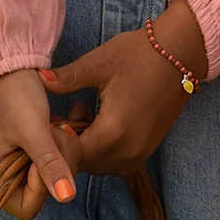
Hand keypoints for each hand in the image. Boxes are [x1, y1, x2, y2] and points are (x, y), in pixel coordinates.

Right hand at [0, 69, 80, 219]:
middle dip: (56, 164)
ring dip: (60, 152)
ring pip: (49, 175)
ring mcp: (12, 162)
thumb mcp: (34, 131)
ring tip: (57, 126)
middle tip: (57, 133)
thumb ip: (50, 165)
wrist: (7, 62)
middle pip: (40, 192)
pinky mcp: (25, 149)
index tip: (46, 151)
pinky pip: (49, 159)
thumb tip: (67, 198)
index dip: (42, 184)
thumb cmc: (13, 95)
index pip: (27, 206)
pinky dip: (58, 145)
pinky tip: (59, 125)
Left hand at [39, 0, 206, 177]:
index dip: (55, 142)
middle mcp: (129, 150)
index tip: (48, 122)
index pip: (72, 156)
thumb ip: (67, 78)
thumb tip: (37, 80)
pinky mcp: (147, 149)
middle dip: (68, 146)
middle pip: (84, 164)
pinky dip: (100, 149)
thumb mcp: (98, 63)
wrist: (181, 53)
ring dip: (84, 148)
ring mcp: (141, 153)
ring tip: (80, 113)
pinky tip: (97, 120)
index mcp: (114, 131)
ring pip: (99, 166)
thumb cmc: (139, 54)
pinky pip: (115, 161)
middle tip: (60, 116)